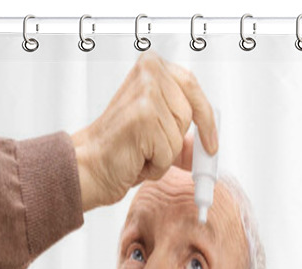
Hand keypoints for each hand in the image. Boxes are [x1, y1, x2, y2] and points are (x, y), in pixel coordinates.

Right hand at [71, 52, 217, 211]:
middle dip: (176, 138)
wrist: (91, 166)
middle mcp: (149, 73)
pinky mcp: (143, 116)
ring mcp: (146, 93)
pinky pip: (170, 151)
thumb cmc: (118, 148)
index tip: (211, 144)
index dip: (206, 119)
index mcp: (152, 68)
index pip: (192, 87)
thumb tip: (207, 146)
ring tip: (140, 150)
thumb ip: (184, 136)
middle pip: (190, 113)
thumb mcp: (158, 137)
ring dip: (164, 154)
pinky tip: (136, 157)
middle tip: (155, 150)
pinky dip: (156, 164)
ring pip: (180, 134)